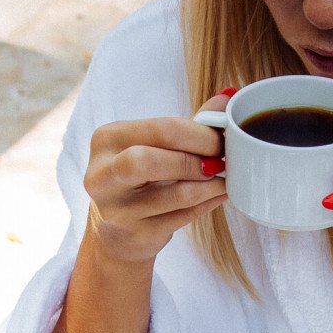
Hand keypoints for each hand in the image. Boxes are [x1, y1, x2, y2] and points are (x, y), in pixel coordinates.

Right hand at [80, 94, 232, 267]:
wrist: (117, 232)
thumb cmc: (140, 178)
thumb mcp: (154, 145)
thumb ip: (188, 123)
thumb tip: (229, 98)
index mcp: (107, 140)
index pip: (160, 129)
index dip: (198, 134)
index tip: (222, 138)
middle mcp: (104, 175)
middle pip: (152, 160)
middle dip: (195, 159)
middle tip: (220, 161)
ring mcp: (118, 210)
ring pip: (174, 195)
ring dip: (207, 186)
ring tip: (224, 180)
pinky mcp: (137, 235)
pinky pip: (181, 218)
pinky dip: (205, 205)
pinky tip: (217, 196)